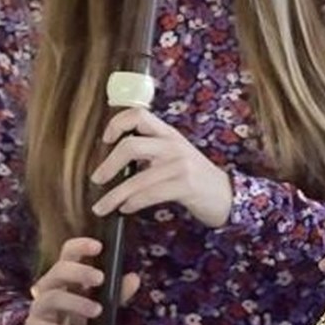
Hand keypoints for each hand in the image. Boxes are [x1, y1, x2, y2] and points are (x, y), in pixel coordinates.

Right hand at [23, 236, 140, 324]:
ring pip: (52, 298)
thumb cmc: (76, 321)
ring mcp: (40, 309)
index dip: (81, 246)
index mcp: (66, 277)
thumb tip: (134, 278)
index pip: (68, 254)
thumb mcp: (99, 306)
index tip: (99, 246)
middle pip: (59, 270)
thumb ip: (116, 294)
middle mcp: (50, 288)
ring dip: (77, 303)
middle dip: (80, 272)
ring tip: (97, 311)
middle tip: (100, 279)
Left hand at [90, 107, 233, 227]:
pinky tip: (125, 209)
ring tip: (101, 207)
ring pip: (137, 179)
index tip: (106, 140)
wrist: (227, 195)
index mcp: (169, 134)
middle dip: (108, 165)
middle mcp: (174, 145)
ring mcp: (181, 165)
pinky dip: (133, 203)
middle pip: (130, 146)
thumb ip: (151, 151)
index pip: (139, 115)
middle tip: (97, 179)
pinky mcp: (186, 186)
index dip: (117, 124)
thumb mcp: (175, 155)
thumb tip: (114, 161)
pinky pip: (150, 194)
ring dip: (114, 196)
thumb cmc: (195, 177)